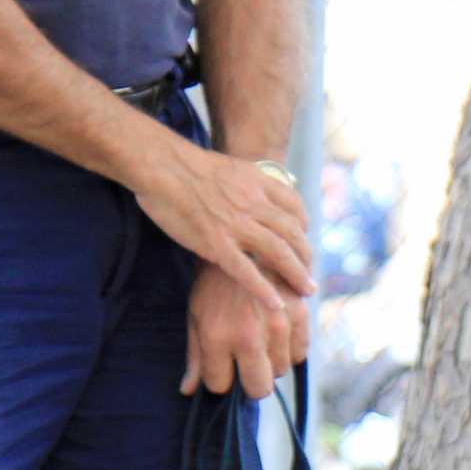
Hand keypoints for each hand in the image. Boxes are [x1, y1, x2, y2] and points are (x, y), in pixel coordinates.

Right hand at [130, 135, 314, 317]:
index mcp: (257, 183)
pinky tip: (276, 305)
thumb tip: (251, 196)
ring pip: (278, 253)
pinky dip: (264, 289)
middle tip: (310, 275)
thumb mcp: (229, 166)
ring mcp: (236, 224)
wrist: (160, 164)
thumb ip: (245, 183)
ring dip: (296, 274)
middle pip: (293, 234)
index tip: (304, 241)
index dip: (304, 226)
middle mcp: (253, 203)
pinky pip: (247, 270)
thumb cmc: (184, 166)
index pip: (294, 206)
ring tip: (306, 292)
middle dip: (306, 257)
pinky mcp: (216, 242)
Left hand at [182, 259, 307, 399]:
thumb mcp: (196, 316)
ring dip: (270, 362)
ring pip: (280, 372)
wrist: (244, 243)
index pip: (220, 385)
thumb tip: (188, 391)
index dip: (219, 377)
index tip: (219, 364)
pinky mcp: (300, 315)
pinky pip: (299, 354)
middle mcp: (249, 334)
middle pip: (258, 388)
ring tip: (260, 337)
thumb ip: (195, 357)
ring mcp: (277, 325)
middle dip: (249, 381)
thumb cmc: (214, 284)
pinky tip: (277, 331)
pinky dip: (289, 349)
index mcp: (216, 335)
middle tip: (244, 363)